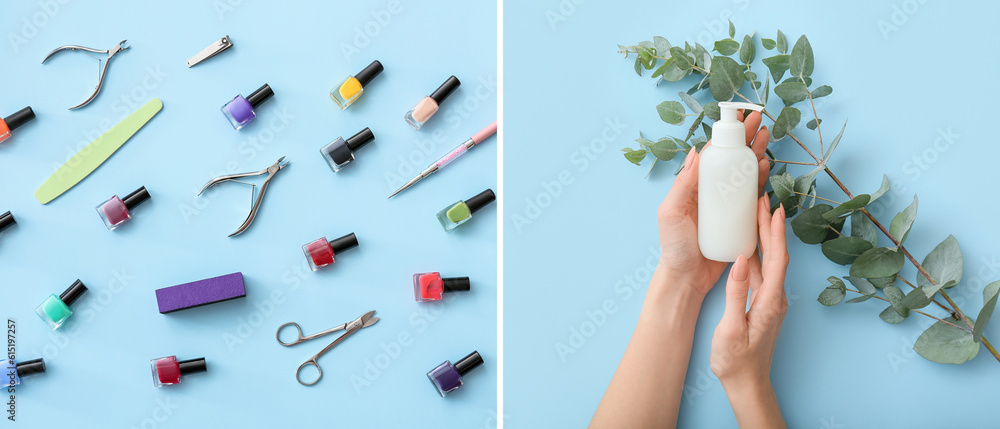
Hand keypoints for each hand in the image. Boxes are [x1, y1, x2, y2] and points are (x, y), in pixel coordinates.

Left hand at [656, 110, 770, 294]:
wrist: (687, 278)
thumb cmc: (674, 246)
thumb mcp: (671, 212)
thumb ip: (682, 184)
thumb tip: (695, 151)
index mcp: (694, 186)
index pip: (712, 154)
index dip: (726, 135)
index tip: (739, 118)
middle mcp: (711, 192)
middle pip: (731, 160)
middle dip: (746, 140)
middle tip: (760, 123)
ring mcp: (726, 206)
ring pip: (744, 175)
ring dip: (756, 156)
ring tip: (766, 141)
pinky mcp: (739, 221)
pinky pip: (752, 198)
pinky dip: (760, 182)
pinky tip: (766, 168)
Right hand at [710, 197, 788, 426]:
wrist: (746, 384)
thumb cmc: (736, 362)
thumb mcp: (731, 328)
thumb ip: (737, 294)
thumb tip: (741, 262)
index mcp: (770, 302)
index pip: (777, 259)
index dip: (775, 233)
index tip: (773, 209)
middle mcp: (775, 299)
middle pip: (776, 256)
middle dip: (770, 227)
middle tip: (763, 200)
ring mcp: (770, 302)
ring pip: (769, 263)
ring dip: (763, 238)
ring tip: (755, 215)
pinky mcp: (762, 305)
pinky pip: (762, 273)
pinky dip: (756, 255)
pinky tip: (747, 246)